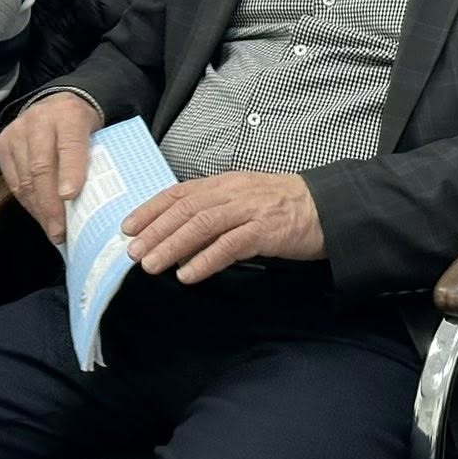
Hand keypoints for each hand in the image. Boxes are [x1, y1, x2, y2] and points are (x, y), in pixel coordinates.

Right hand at [0, 92, 101, 244]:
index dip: (70, 172)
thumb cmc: (82, 129)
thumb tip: (96, 207)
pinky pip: (13, 181)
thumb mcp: (98, 136)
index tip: (71, 197)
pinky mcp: (3, 144)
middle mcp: (39, 120)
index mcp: (69, 115)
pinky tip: (40, 216)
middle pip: (42, 167)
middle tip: (60, 232)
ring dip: (39, 209)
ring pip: (25, 178)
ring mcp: (17, 132)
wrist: (57, 106)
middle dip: (51, 204)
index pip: (70, 145)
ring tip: (52, 231)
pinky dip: (27, 203)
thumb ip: (96, 162)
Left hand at [122, 171, 325, 283]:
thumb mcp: (243, 199)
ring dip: (172, 246)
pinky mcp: (266, 231)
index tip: (128, 226)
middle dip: (154, 231)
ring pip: (201, 225)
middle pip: (184, 210)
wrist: (328, 207)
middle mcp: (231, 193)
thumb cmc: (283, 207)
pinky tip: (188, 274)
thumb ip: (213, 212)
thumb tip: (179, 236)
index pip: (178, 193)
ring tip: (152, 265)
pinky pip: (229, 246)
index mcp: (223, 184)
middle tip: (133, 251)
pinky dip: (205, 260)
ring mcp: (249, 210)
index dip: (150, 209)